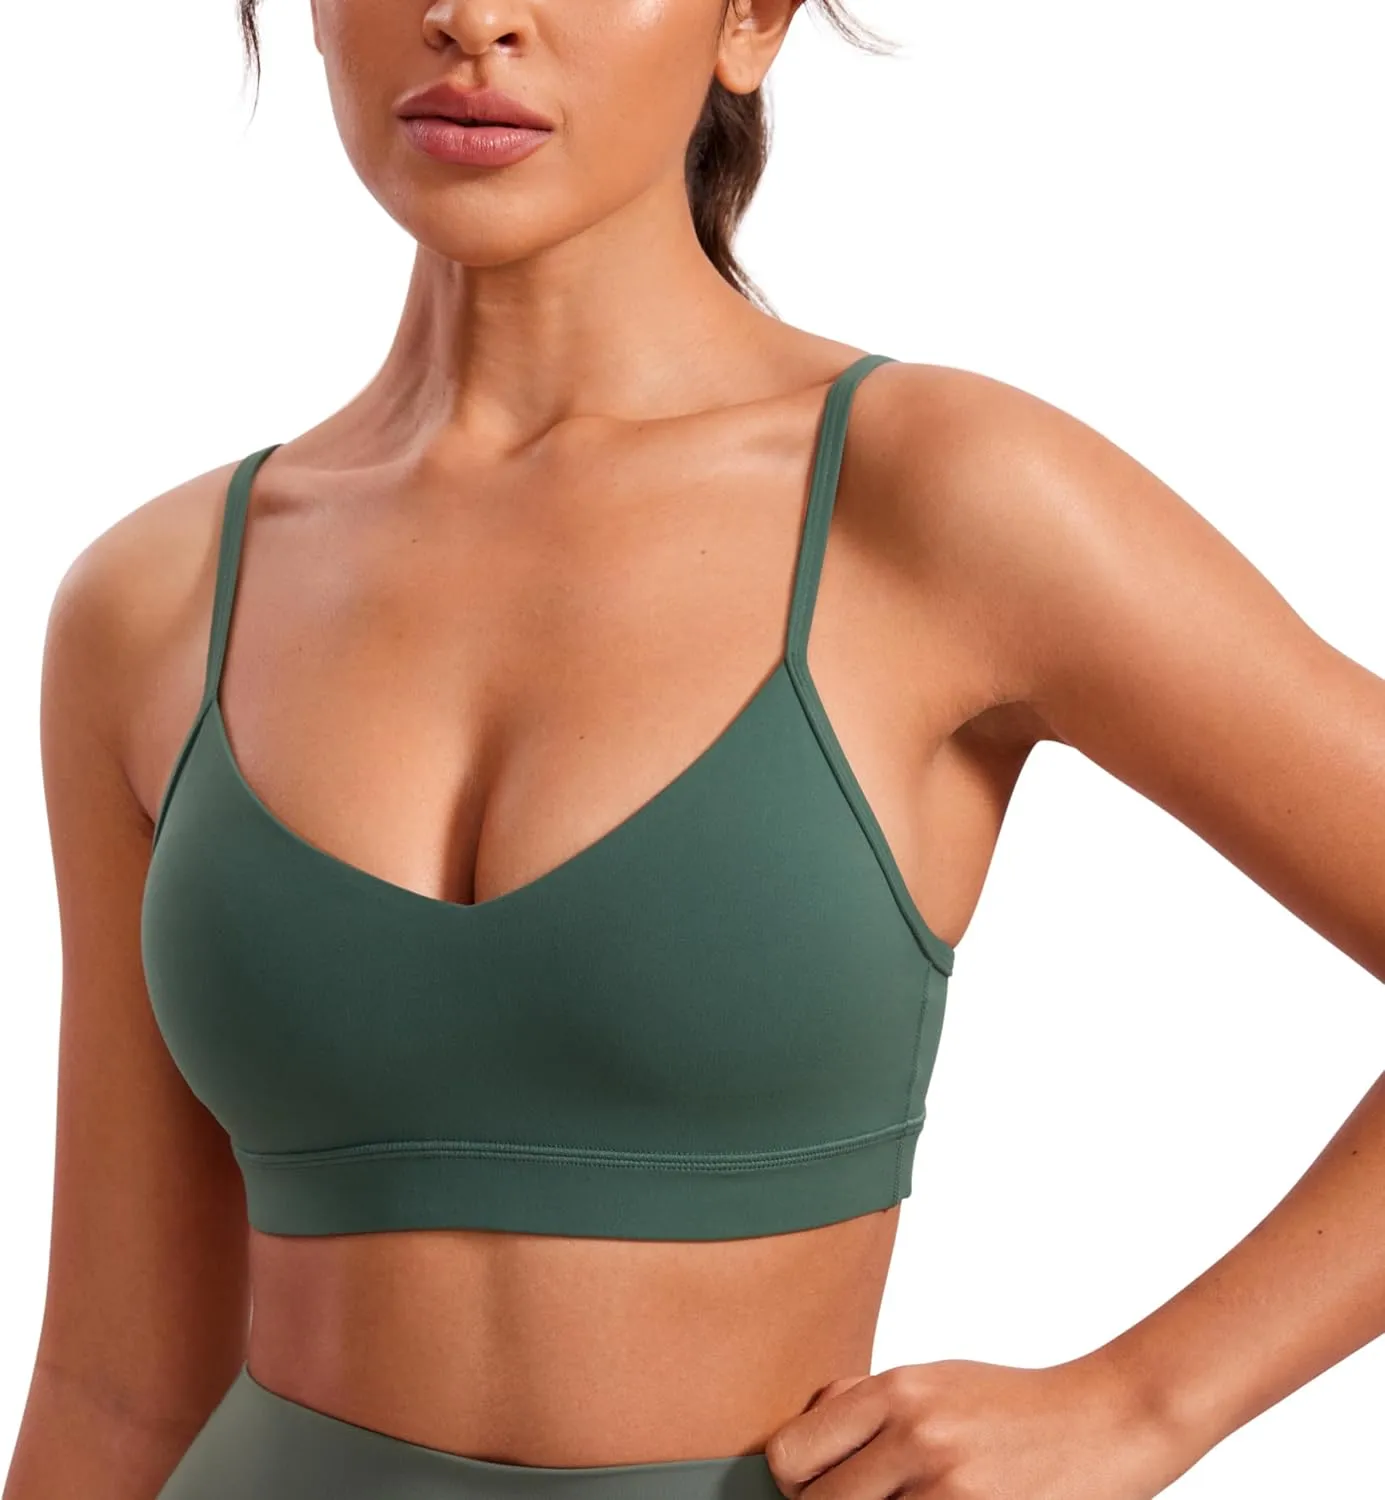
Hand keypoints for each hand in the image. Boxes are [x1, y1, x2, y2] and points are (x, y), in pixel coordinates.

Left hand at [763, 1353, 1194, 1497]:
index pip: (791, 1456)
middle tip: (869, 1499)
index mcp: (895, 1392)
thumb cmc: (1010, 1407)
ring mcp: (950, 1491)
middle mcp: (917, 1437)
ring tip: (909, 1498)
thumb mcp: (931, 1380)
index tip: (816, 1487)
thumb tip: (796, 1445)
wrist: (1105, 1423)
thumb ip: (862, 1405)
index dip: (796, 1481)